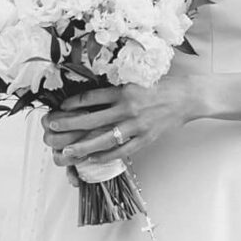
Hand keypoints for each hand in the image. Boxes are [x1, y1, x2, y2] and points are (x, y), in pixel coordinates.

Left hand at [41, 57, 217, 171]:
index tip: (60, 108)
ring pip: (103, 138)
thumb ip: (117, 90)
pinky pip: (122, 150)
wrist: (189, 97)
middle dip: (69, 124)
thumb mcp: (137, 81)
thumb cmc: (163, 87)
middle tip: (51, 128)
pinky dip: (106, 156)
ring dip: (82, 146)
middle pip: (92, 119)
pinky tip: (92, 159)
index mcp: (124, 90)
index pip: (91, 97)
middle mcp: (128, 108)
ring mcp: (137, 126)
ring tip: (67, 152)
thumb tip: (93, 98)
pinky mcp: (146, 138)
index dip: (73, 104)